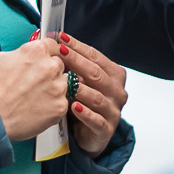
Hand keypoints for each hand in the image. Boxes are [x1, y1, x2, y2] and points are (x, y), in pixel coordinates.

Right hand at [0, 37, 66, 139]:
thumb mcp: (1, 59)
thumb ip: (21, 53)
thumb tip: (26, 55)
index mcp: (37, 51)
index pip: (54, 45)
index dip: (48, 53)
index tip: (45, 59)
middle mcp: (51, 66)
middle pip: (59, 64)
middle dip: (50, 72)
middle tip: (34, 83)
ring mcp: (58, 87)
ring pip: (63, 84)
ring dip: (53, 88)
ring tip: (34, 97)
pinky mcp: (60, 106)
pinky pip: (61, 102)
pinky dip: (52, 105)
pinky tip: (37, 108)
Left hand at [55, 33, 128, 155]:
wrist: (89, 134)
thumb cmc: (84, 103)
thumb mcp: (81, 81)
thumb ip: (74, 65)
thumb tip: (56, 44)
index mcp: (114, 75)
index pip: (96, 57)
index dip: (78, 47)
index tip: (62, 39)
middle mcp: (117, 91)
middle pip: (97, 74)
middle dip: (77, 61)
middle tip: (59, 53)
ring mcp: (113, 111)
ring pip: (98, 97)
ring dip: (81, 89)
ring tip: (66, 82)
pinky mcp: (106, 129)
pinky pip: (96, 120)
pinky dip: (85, 114)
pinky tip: (74, 107)